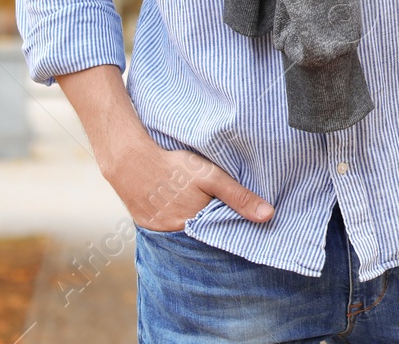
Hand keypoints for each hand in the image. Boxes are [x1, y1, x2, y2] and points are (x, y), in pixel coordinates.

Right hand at [103, 142, 273, 232]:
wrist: (130, 162)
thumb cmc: (174, 167)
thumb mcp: (211, 177)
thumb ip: (239, 197)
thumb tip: (269, 216)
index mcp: (196, 226)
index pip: (221, 235)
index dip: (231, 228)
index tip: (243, 223)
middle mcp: (177, 235)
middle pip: (203, 236)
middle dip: (213, 228)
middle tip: (217, 211)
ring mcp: (159, 233)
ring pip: (185, 234)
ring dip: (194, 226)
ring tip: (196, 208)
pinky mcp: (147, 227)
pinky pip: (167, 230)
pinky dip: (175, 222)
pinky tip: (178, 208)